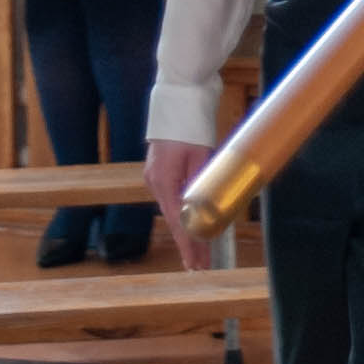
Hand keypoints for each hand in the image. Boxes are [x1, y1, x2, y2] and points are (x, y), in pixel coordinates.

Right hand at [146, 136, 211, 268]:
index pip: (178, 220)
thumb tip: (208, 207)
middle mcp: (155, 181)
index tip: (195, 263)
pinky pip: (173, 199)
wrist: (179, 96)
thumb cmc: (192, 124)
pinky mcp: (160, 171)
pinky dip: (184, 214)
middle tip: (200, 267)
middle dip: (189, 243)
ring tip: (200, 253)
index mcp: (163, 179)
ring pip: (174, 211)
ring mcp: (155, 176)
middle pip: (174, 219)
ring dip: (187, 230)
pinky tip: (194, 226)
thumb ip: (201, 182)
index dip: (188, 243)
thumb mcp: (201, 155)